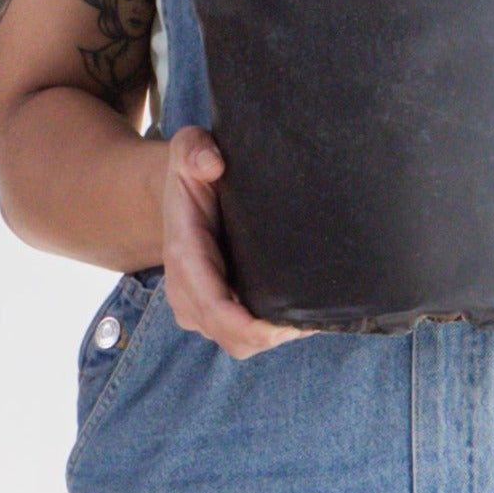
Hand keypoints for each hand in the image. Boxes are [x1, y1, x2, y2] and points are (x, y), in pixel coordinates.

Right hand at [162, 128, 307, 356]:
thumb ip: (195, 150)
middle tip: (315, 321)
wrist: (178, 195)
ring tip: (312, 320)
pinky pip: (242, 337)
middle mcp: (187, 290)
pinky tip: (300, 318)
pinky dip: (270, 334)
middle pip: (231, 336)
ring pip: (240, 343)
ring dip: (273, 338)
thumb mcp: (187, 150)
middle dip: (271, 337)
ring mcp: (199, 306)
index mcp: (184, 256)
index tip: (284, 327)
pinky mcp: (214, 311)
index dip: (248, 326)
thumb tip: (213, 163)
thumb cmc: (190, 173)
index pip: (213, 306)